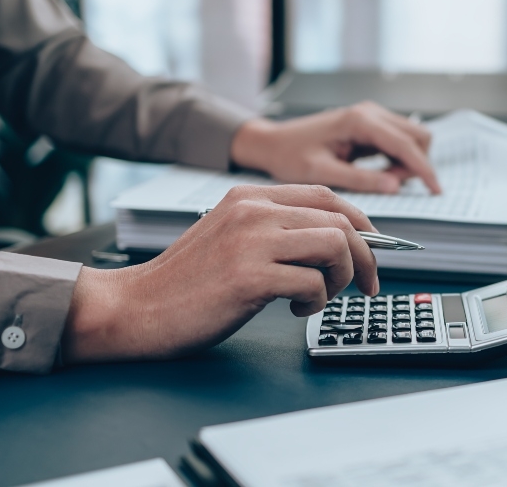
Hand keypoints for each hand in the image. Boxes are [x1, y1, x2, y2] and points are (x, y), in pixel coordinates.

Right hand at [61, 185, 378, 362]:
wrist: (135, 308)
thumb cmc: (186, 282)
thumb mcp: (231, 236)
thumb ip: (275, 229)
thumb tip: (338, 240)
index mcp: (249, 197)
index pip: (327, 196)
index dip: (361, 224)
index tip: (372, 250)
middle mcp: (253, 211)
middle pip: (340, 220)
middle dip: (365, 257)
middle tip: (365, 285)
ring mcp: (250, 242)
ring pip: (335, 245)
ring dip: (341, 278)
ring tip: (317, 298)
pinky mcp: (248, 277)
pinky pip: (312, 283)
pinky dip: (315, 302)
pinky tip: (293, 310)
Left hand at [230, 101, 441, 194]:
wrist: (272, 143)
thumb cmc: (290, 156)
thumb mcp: (322, 173)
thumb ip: (360, 179)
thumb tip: (395, 186)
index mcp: (360, 120)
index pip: (406, 144)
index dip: (424, 169)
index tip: (435, 190)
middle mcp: (369, 113)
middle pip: (418, 136)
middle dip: (415, 165)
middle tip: (392, 187)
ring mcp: (371, 117)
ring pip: (412, 139)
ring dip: (407, 163)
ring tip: (381, 182)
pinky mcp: (369, 126)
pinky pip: (398, 143)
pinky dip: (398, 160)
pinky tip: (379, 174)